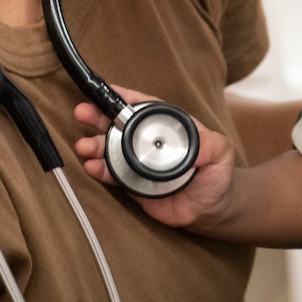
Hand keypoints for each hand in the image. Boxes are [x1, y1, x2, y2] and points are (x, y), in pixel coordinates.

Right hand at [73, 85, 237, 229]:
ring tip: (83, 146)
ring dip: (95, 145)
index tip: (107, 91)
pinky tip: (91, 167)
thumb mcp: (220, 153)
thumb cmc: (217, 175)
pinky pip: (113, 174)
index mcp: (167, 126)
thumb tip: (194, 147)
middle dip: (99, 116)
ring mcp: (137, 161)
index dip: (126, 98)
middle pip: (120, 124)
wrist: (210, 210)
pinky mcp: (132, 183)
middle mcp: (148, 141)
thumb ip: (210, 146)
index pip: (144, 108)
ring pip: (111, 149)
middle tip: (81, 112)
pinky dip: (100, 170)